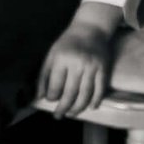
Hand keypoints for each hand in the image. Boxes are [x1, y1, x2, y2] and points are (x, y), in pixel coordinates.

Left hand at [38, 3, 121, 117]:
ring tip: (72, 114)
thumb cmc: (68, 42)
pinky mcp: (104, 69)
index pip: (55, 85)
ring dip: (78, 108)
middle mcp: (78, 64)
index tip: (50, 100)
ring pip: (85, 95)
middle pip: (70, 93)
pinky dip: (96, 101)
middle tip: (58, 115)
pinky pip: (100, 89)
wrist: (91, 28)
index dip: (51, 97)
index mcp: (62, 59)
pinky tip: (90, 107)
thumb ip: (44, 76)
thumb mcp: (51, 54)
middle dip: (63, 108)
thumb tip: (39, 97)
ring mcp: (92, 67)